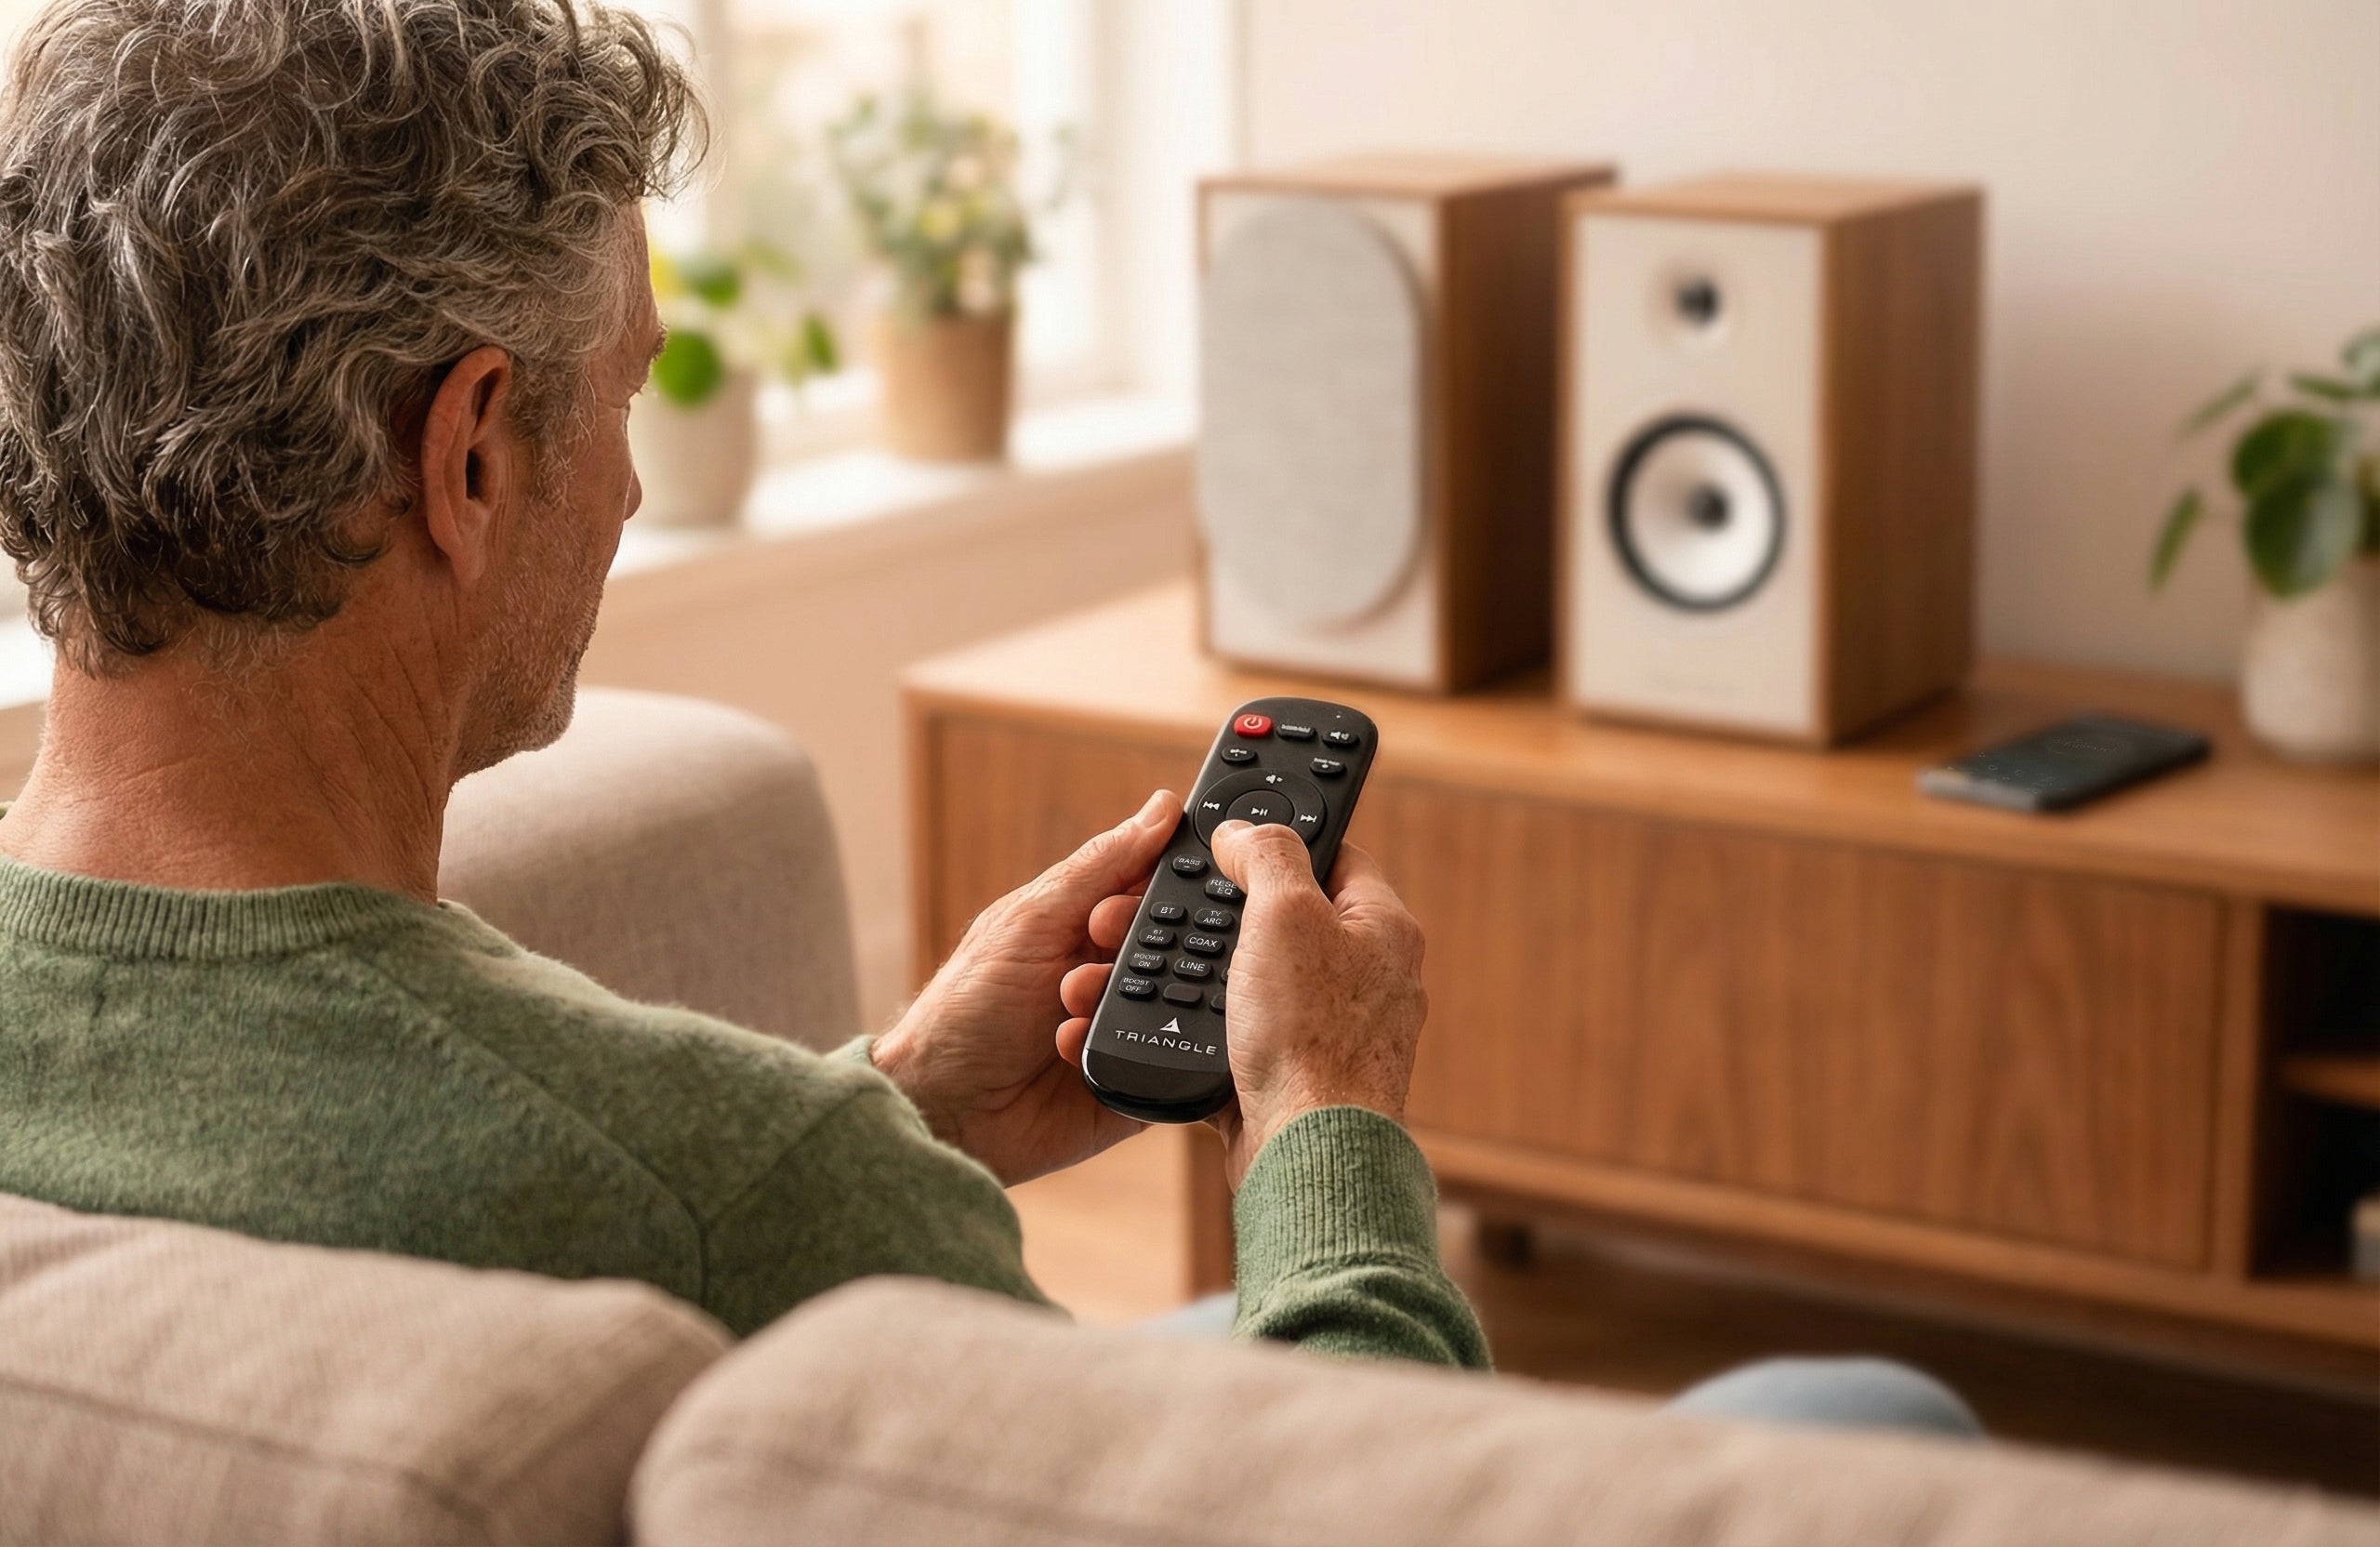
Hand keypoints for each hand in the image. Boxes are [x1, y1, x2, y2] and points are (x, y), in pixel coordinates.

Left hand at [872, 789, 1179, 1184]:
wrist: (944, 1111)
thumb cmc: (965, 1009)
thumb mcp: (1029, 919)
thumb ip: (1100, 865)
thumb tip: (1161, 808)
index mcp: (1090, 926)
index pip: (1154, 890)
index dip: (1159, 885)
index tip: (1134, 891)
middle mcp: (1115, 975)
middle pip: (1177, 945)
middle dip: (1141, 948)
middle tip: (1097, 949)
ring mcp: (1130, 1029)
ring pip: (1181, 1003)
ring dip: (1121, 999)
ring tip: (1067, 1003)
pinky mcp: (1139, 1081)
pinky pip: (1173, 1063)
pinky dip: (1125, 1048)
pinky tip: (1070, 1046)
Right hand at [1201, 820, 1426, 1187]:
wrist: (1307, 1151)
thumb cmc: (1311, 1038)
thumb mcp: (1284, 913)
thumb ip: (1267, 855)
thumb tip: (1243, 832)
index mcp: (1384, 929)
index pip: (1336, 854)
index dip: (1284, 840)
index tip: (1239, 837)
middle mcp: (1372, 979)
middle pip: (1296, 919)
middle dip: (1241, 913)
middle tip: (1203, 909)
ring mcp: (1340, 1032)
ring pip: (1269, 981)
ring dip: (1224, 975)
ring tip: (1191, 971)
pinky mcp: (1303, 1076)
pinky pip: (1255, 1037)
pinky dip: (1220, 1030)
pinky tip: (1195, 1028)